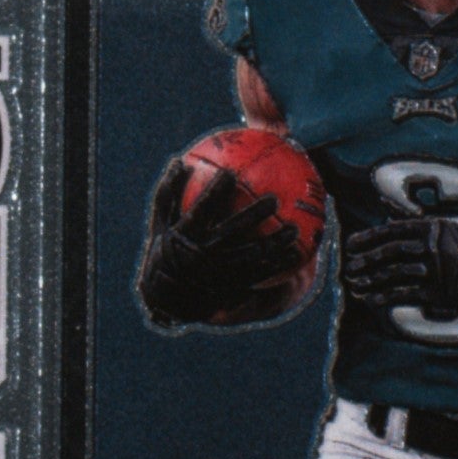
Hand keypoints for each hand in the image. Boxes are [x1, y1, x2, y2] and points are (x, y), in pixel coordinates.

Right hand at [137, 160, 300, 328]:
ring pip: (252, 255)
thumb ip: (168, 193)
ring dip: (275, 243)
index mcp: (186, 236)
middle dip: (254, 215)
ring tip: (294, 229)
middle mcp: (204, 254)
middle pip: (234, 231)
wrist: (169, 298)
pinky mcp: (232, 286)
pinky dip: (279, 264)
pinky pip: (259, 275)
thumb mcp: (159, 224)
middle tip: (273, 200)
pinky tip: (297, 254)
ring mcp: (220, 272)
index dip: (215, 191)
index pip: (202, 209)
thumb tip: (179, 160)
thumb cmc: (165, 251)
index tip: (230, 173)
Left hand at [342, 216, 457, 321]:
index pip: (393, 230)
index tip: (350, 244)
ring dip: (370, 280)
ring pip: (394, 274)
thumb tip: (388, 219)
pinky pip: (404, 293)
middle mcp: (435, 247)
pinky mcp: (438, 292)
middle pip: (391, 252)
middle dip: (365, 260)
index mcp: (434, 228)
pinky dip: (384, 296)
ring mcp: (437, 270)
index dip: (368, 237)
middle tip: (348, 267)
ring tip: (355, 284)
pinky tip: (371, 299)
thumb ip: (420, 225)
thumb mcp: (448, 230)